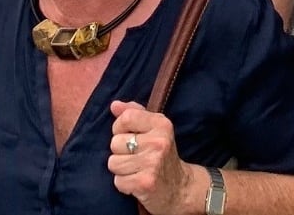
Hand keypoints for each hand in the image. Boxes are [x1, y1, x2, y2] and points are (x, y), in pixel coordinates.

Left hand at [108, 100, 200, 214]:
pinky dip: (124, 184)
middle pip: (115, 142)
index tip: (128, 136)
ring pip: (113, 162)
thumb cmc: (162, 155)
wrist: (181, 188)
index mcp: (161, 124)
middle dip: (120, 152)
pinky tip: (137, 182)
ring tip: (136, 169)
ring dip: (121, 169)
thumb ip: (135, 113)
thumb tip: (114, 105)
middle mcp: (158, 142)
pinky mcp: (145, 183)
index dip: (119, 128)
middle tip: (136, 157)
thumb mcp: (155, 129)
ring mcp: (152, 163)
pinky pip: (118, 181)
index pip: (126, 118)